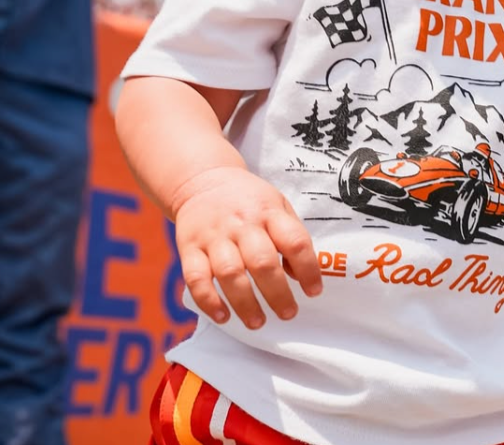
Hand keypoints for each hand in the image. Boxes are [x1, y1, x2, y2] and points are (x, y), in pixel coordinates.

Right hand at [172, 166, 322, 329]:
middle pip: (262, 261)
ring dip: (245, 302)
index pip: (294, 241)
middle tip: (288, 313)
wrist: (203, 180)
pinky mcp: (188, 247)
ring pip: (230, 272)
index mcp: (269, 212)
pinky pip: (195, 278)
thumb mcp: (277, 205)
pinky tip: (223, 316)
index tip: (314, 291)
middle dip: (277, 293)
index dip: (308, 269)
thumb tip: (300, 276)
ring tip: (258, 322)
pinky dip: (208, 300)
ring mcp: (214, 235)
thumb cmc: (248, 201)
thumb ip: (291, 236)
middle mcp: (242, 223)